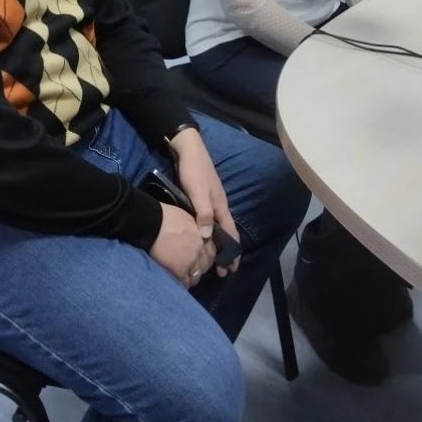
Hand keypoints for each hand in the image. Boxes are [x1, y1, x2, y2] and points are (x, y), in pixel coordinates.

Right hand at [149, 203, 215, 286]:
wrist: (151, 223)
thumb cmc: (164, 217)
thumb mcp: (186, 218)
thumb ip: (194, 229)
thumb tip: (195, 236)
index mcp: (202, 234)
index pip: (211, 251)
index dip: (204, 257)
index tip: (198, 259)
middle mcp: (200, 248)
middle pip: (206, 264)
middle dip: (199, 268)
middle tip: (189, 268)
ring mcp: (191, 260)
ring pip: (196, 276)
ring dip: (190, 276)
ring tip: (181, 275)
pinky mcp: (180, 270)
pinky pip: (185, 282)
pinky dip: (182, 283)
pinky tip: (176, 280)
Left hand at [170, 128, 240, 276]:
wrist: (188, 150)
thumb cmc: (194, 171)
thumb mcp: (198, 193)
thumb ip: (203, 214)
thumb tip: (208, 238)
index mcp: (220, 206)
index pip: (230, 233)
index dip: (232, 251)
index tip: (232, 269)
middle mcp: (218, 206)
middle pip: (226, 233)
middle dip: (226, 252)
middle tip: (222, 271)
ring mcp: (210, 202)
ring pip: (217, 227)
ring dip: (217, 243)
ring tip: (213, 258)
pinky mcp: (201, 198)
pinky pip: (209, 221)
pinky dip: (209, 233)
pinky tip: (203, 237)